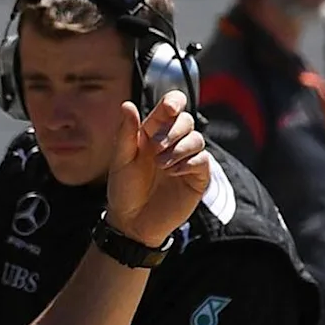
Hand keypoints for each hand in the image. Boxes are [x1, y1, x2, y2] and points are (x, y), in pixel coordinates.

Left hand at [103, 94, 209, 247]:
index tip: (169, 110)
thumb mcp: (121, 160)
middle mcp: (173, 142)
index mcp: (153, 133)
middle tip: (155, 149)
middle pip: (187, 120)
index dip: (174, 102)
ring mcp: (187, 159)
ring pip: (197, 139)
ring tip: (161, 165)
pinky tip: (174, 173)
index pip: (172, 106)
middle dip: (173, 131)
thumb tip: (127, 104)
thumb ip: (126, 133)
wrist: (131, 222)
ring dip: (179, 149)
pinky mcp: (197, 176)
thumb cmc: (124, 189)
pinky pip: (203, 160)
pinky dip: (189, 163)